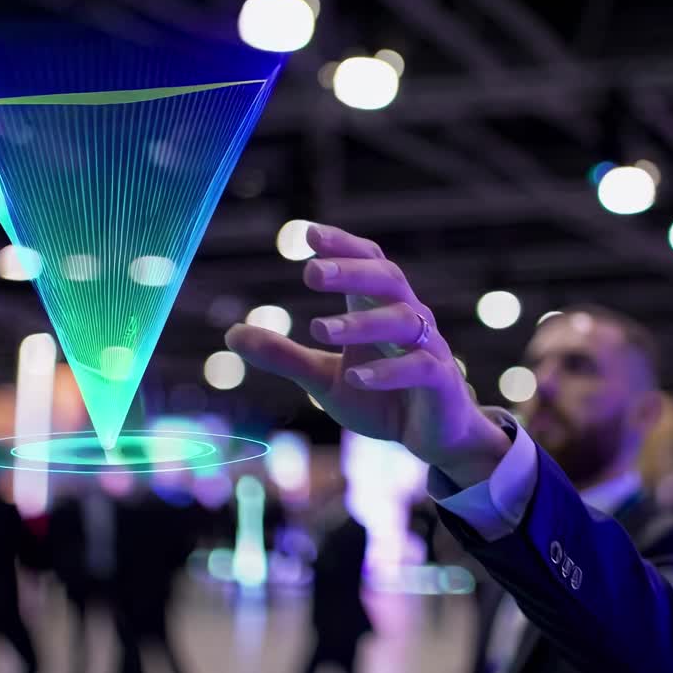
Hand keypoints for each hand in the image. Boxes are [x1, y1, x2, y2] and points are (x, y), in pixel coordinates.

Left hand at [225, 224, 511, 486]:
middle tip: (310, 272)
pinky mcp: (441, 380)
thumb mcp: (324, 378)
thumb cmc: (382, 399)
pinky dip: (388, 371)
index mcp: (379, 308)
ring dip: (360, 323)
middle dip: (350, 272)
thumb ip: (284, 356)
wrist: (434, 438)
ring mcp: (429, 347)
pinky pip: (419, 367)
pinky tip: (355, 377)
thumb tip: (231, 333)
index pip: (367, 261)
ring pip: (401, 320)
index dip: (342, 244)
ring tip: (319, 329)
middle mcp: (408, 318)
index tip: (307, 234)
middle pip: (387, 279)